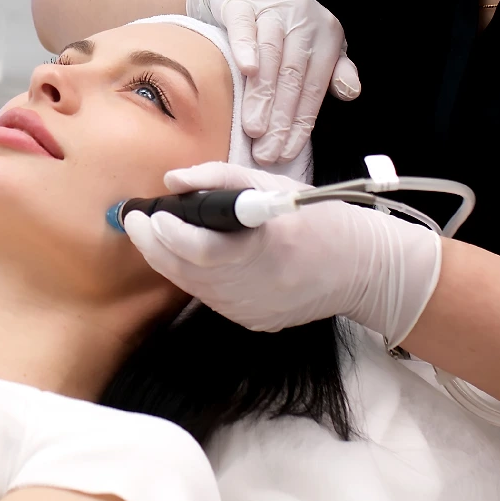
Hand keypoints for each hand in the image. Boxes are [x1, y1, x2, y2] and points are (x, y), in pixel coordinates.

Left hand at [124, 162, 440, 344]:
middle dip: (152, 245)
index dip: (165, 233)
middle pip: (184, 271)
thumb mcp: (273, 184)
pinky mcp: (252, 321)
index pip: (197, 249)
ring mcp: (251, 309)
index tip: (145, 214)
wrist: (364, 269)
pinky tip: (193, 258)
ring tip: (157, 235)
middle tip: (135, 222)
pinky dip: (196, 278)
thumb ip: (219, 178)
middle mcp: (254, 285)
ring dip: (170, 261)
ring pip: (192, 287)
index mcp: (263, 247)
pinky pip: (211, 298)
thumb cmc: (320, 219)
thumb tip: (172, 181)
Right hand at [187, 0, 360, 164]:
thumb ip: (335, 71)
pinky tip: (245, 69)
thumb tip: (351, 93)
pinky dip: (245, 47)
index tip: (287, 151)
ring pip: (270, 57)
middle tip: (267, 151)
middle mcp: (302, 22)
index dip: (301, 123)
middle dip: (280, 119)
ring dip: (262, 95)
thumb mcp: (318, 44)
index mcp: (325, 37)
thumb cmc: (285, 23)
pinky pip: (245, 27)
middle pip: (292, 77)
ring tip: (253, 129)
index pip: (314, 88)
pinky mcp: (243, 4)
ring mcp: (273, 11)